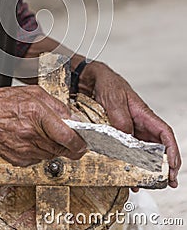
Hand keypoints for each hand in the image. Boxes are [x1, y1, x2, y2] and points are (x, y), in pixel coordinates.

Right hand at [0, 85, 86, 165]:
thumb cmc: (2, 103)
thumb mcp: (33, 93)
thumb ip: (56, 106)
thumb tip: (72, 118)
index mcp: (37, 114)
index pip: (67, 136)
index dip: (80, 143)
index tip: (84, 143)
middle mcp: (31, 134)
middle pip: (62, 149)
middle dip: (70, 145)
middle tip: (69, 138)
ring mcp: (25, 150)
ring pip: (52, 155)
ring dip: (54, 147)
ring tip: (44, 133)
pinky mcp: (19, 160)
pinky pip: (39, 158)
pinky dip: (40, 151)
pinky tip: (32, 139)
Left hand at [76, 59, 180, 187]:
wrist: (89, 79)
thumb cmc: (106, 82)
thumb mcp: (113, 98)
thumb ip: (120, 118)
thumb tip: (126, 136)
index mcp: (143, 113)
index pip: (164, 133)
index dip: (172, 150)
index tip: (173, 165)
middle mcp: (138, 124)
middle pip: (156, 147)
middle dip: (163, 165)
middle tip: (164, 182)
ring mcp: (128, 130)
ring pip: (141, 152)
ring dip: (144, 169)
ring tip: (144, 183)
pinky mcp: (116, 134)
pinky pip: (125, 151)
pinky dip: (127, 163)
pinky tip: (126, 174)